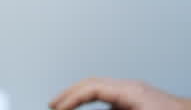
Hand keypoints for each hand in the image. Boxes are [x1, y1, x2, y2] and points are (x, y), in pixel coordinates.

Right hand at [50, 78, 190, 109]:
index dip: (71, 98)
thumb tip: (90, 104)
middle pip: (93, 83)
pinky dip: (93, 101)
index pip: (93, 88)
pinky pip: (109, 97)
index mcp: (131, 90)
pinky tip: (87, 108)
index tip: (57, 108)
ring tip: (64, 106)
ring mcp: (135, 94)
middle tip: (52, 103)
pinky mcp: (137, 102)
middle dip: (70, 93)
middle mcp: (131, 88)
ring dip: (81, 97)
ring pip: (100, 89)